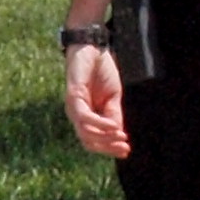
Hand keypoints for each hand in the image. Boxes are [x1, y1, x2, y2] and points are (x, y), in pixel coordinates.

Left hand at [65, 42, 130, 160]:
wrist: (93, 48)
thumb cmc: (101, 71)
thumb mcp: (113, 97)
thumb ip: (114, 114)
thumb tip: (119, 133)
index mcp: (86, 115)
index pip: (94, 140)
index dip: (109, 148)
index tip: (126, 151)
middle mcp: (76, 115)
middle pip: (88, 141)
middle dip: (107, 147)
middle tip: (125, 147)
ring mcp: (73, 107)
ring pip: (85, 133)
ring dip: (104, 138)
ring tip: (121, 136)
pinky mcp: (73, 96)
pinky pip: (85, 117)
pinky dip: (100, 124)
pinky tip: (114, 126)